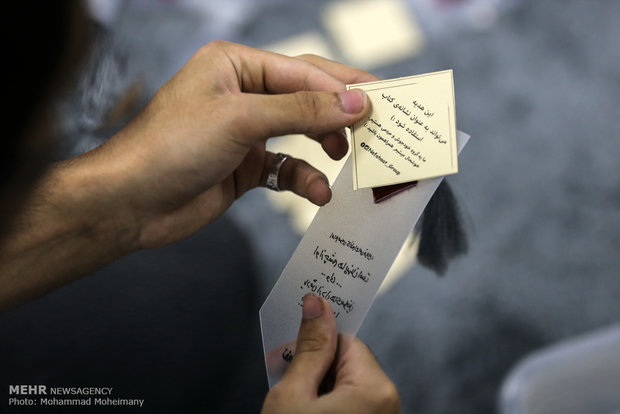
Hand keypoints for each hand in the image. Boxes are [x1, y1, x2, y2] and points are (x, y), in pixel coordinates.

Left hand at [96, 41, 376, 248]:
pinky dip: (304, 178)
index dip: (342, 87)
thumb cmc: (172, 148)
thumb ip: (302, 111)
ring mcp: (244, 132)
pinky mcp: (244, 166)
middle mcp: (242, 93)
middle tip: (377, 125)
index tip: (380, 103)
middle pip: (305, 97)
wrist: (131, 203)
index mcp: (236, 65)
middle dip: (339, 113)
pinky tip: (318, 191)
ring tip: (347, 158)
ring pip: (300, 133)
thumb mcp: (242, 120)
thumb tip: (355, 103)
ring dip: (324, 147)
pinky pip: (286, 167)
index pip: (303, 70)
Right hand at [261, 295, 400, 413]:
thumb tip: (316, 303)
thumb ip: (308, 349)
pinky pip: (351, 405)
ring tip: (293, 406)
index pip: (345, 340)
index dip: (313, 345)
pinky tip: (305, 412)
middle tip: (286, 387)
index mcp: (375, 387)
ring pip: (347, 387)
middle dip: (315, 369)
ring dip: (319, 391)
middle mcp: (388, 402)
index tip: (288, 353)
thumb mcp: (293, 395)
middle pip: (347, 364)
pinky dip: (328, 406)